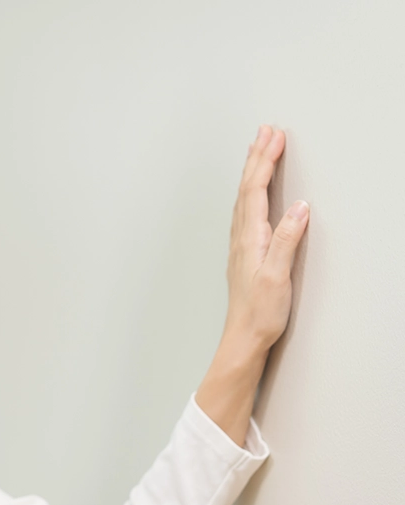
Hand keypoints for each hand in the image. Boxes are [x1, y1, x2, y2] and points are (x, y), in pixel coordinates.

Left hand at [222, 124, 309, 354]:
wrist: (244, 337)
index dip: (265, 161)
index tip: (275, 136)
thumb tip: (299, 207)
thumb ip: (287, 240)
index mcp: (250, 237)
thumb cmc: (260, 312)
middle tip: (265, 130)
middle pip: (246, 187)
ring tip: (257, 149)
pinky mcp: (244, 252)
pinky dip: (249, 190)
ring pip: (243, 197)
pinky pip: (244, 210)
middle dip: (257, 156)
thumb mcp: (277, 275)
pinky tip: (251, 191)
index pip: (256, 189)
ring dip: (251, 170)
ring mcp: (240, 244)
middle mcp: (241, 237)